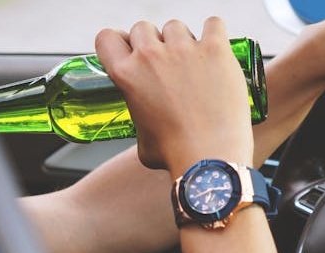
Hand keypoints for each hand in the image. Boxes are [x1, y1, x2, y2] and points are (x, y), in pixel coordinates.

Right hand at [95, 18, 253, 177]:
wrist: (210, 157)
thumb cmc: (176, 155)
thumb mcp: (141, 139)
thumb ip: (141, 118)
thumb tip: (150, 122)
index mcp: (126, 75)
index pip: (107, 37)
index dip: (121, 43)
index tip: (133, 52)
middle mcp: (150, 56)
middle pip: (144, 28)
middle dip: (154, 44)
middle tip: (169, 66)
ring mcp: (183, 49)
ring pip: (176, 26)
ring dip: (184, 41)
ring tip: (196, 65)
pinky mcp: (215, 49)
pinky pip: (213, 24)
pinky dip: (215, 34)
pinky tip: (217, 51)